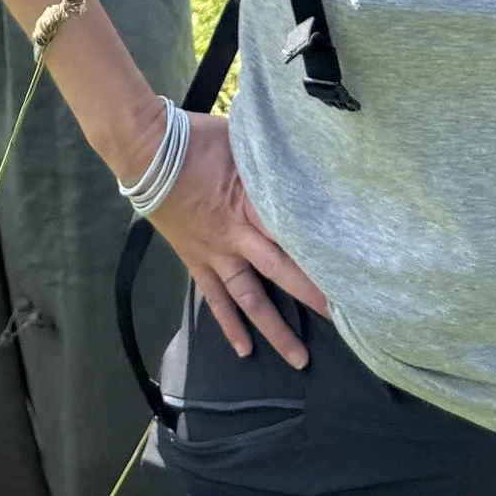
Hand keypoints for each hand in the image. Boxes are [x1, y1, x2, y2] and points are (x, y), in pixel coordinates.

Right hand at [151, 113, 327, 370]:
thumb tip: (300, 150)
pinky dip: (229, 324)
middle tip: (341, 321)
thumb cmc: (196, 138)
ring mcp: (216, 254)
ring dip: (274, 329)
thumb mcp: (240, 138)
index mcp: (251, 203)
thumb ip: (269, 155)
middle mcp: (237, 236)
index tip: (351, 274)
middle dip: (311, 296)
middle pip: (281, 271)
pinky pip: (214, 298)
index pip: (293, 233)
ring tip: (299, 358)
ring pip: (250, 299)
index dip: (321, 254)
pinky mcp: (195, 260)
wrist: (145, 151)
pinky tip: (244, 349)